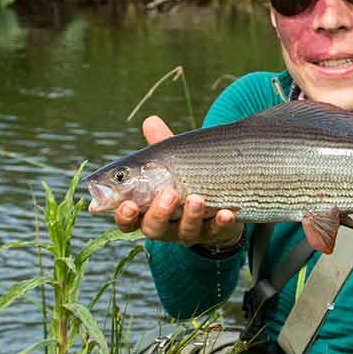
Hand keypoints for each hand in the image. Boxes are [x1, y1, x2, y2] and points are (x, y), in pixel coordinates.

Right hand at [113, 115, 243, 250]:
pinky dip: (222, 223)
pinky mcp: (216, 232)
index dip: (125, 216)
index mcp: (147, 211)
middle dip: (160, 213)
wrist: (220, 199)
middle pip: (154, 229)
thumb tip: (150, 120)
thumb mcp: (172, 164)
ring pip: (186, 232)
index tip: (128, 205)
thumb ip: (160, 147)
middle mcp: (166, 226)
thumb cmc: (185, 180)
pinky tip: (227, 213)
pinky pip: (218, 231)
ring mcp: (190, 231)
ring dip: (191, 215)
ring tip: (197, 198)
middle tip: (169, 194)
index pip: (128, 220)